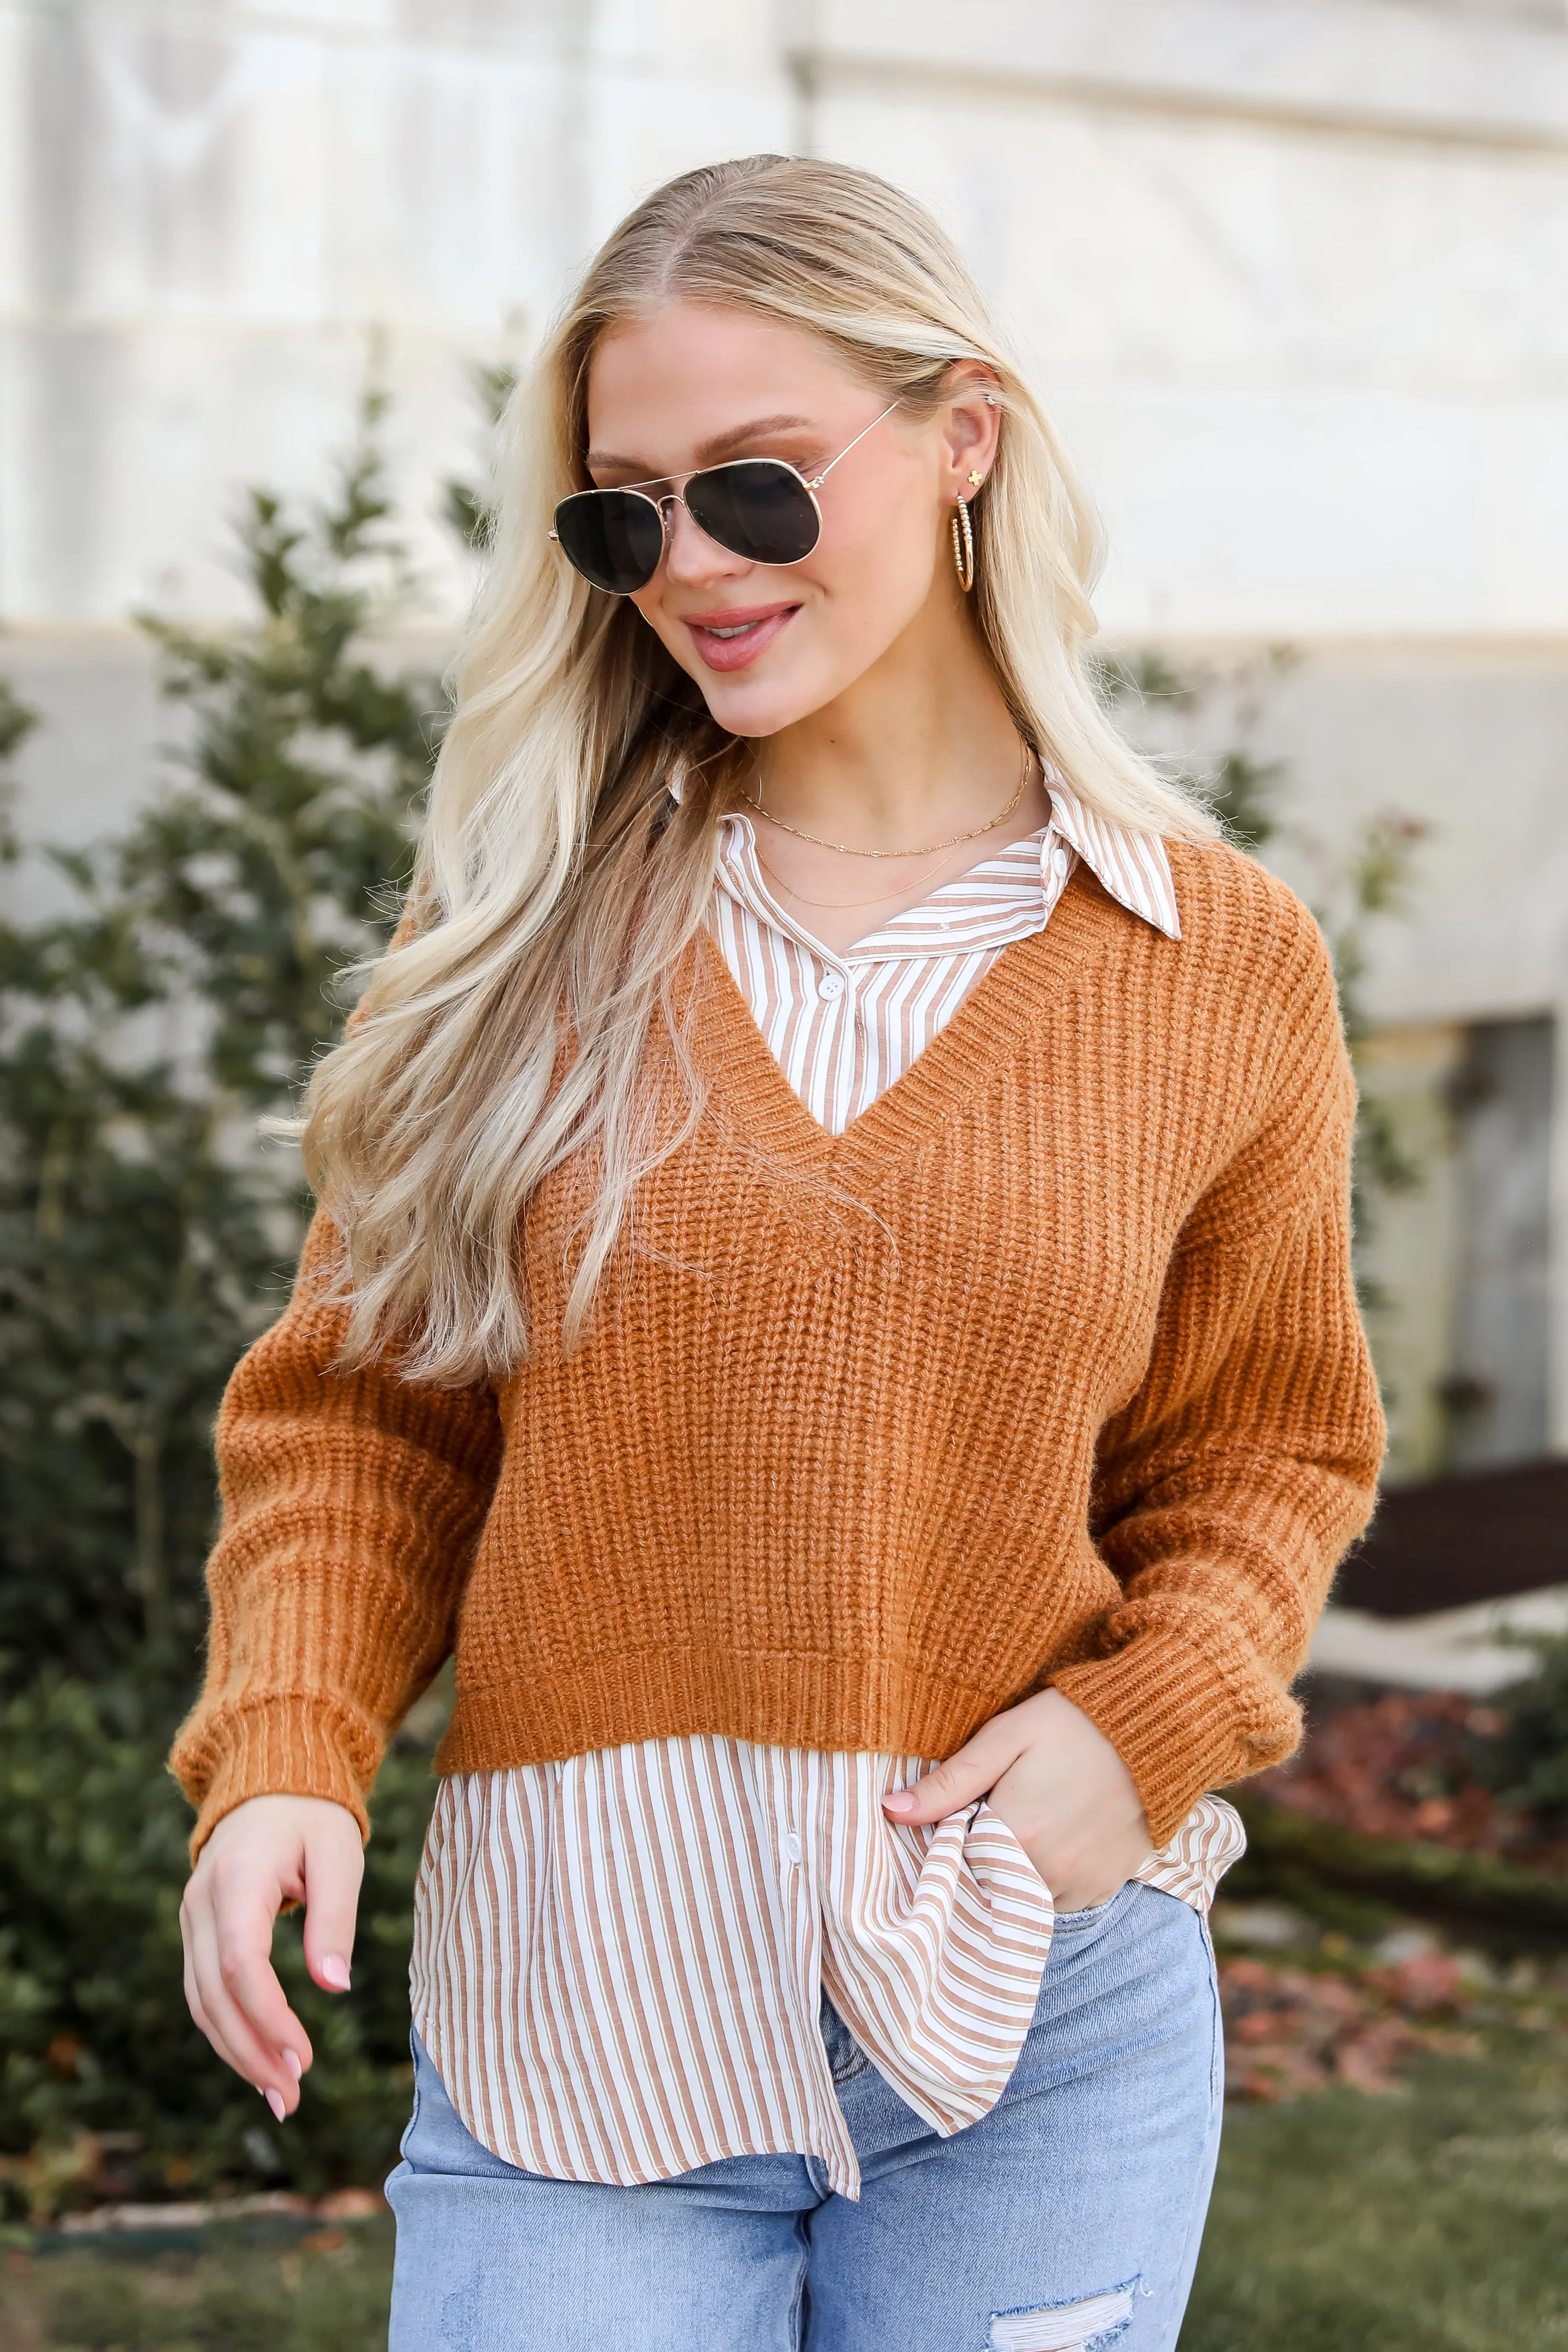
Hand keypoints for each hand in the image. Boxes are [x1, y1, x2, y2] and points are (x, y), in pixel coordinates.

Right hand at [179, 1794, 363, 2118]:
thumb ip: (334, 1917)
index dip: (268, 2017)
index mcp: (238, 1879)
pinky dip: (228, 2031)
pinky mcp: (196, 1931)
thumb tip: (335, 1986)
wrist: (271, 1782)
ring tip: (281, 2096)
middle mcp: (201, 1902)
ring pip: (201, 2001)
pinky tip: (258, 2062)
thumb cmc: (314, 1817)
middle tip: (293, 2098)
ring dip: (236, 2053)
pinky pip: (203, 1991)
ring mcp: (191, 1917)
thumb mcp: (339, 1854)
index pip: (240, 1964)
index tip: (304, 2058)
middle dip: (251, 2052)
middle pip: (214, 1994)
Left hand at [882, 1689, 1152, 1909]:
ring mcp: (1080, 1887)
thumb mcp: (1003, 1738)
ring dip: (1016, 1871)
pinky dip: (1051, 1877)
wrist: (1157, 1728)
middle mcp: (1047, 1873)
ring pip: (1023, 1896)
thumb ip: (949, 1782)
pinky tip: (1060, 1835)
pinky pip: (1060, 1900)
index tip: (956, 1819)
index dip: (949, 1842)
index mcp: (1013, 1834)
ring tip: (1033, 1819)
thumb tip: (889, 1810)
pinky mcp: (1105, 1889)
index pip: (953, 1865)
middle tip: (997, 1813)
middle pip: (988, 1884)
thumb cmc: (1072, 1724)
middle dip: (982, 1857)